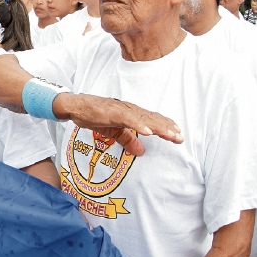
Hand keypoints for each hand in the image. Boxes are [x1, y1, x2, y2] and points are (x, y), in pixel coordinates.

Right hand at [60, 93, 182, 156]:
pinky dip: (139, 125)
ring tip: (170, 135)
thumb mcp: (113, 131)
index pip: (152, 120)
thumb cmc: (93, 115)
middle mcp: (129, 109)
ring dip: (158, 127)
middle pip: (152, 119)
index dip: (165, 127)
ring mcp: (121, 109)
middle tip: (180, 138)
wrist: (76, 105)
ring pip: (143, 118)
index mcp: (130, 114)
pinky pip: (128, 119)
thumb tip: (141, 151)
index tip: (177, 137)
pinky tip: (148, 131)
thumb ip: (127, 140)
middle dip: (167, 128)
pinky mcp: (111, 112)